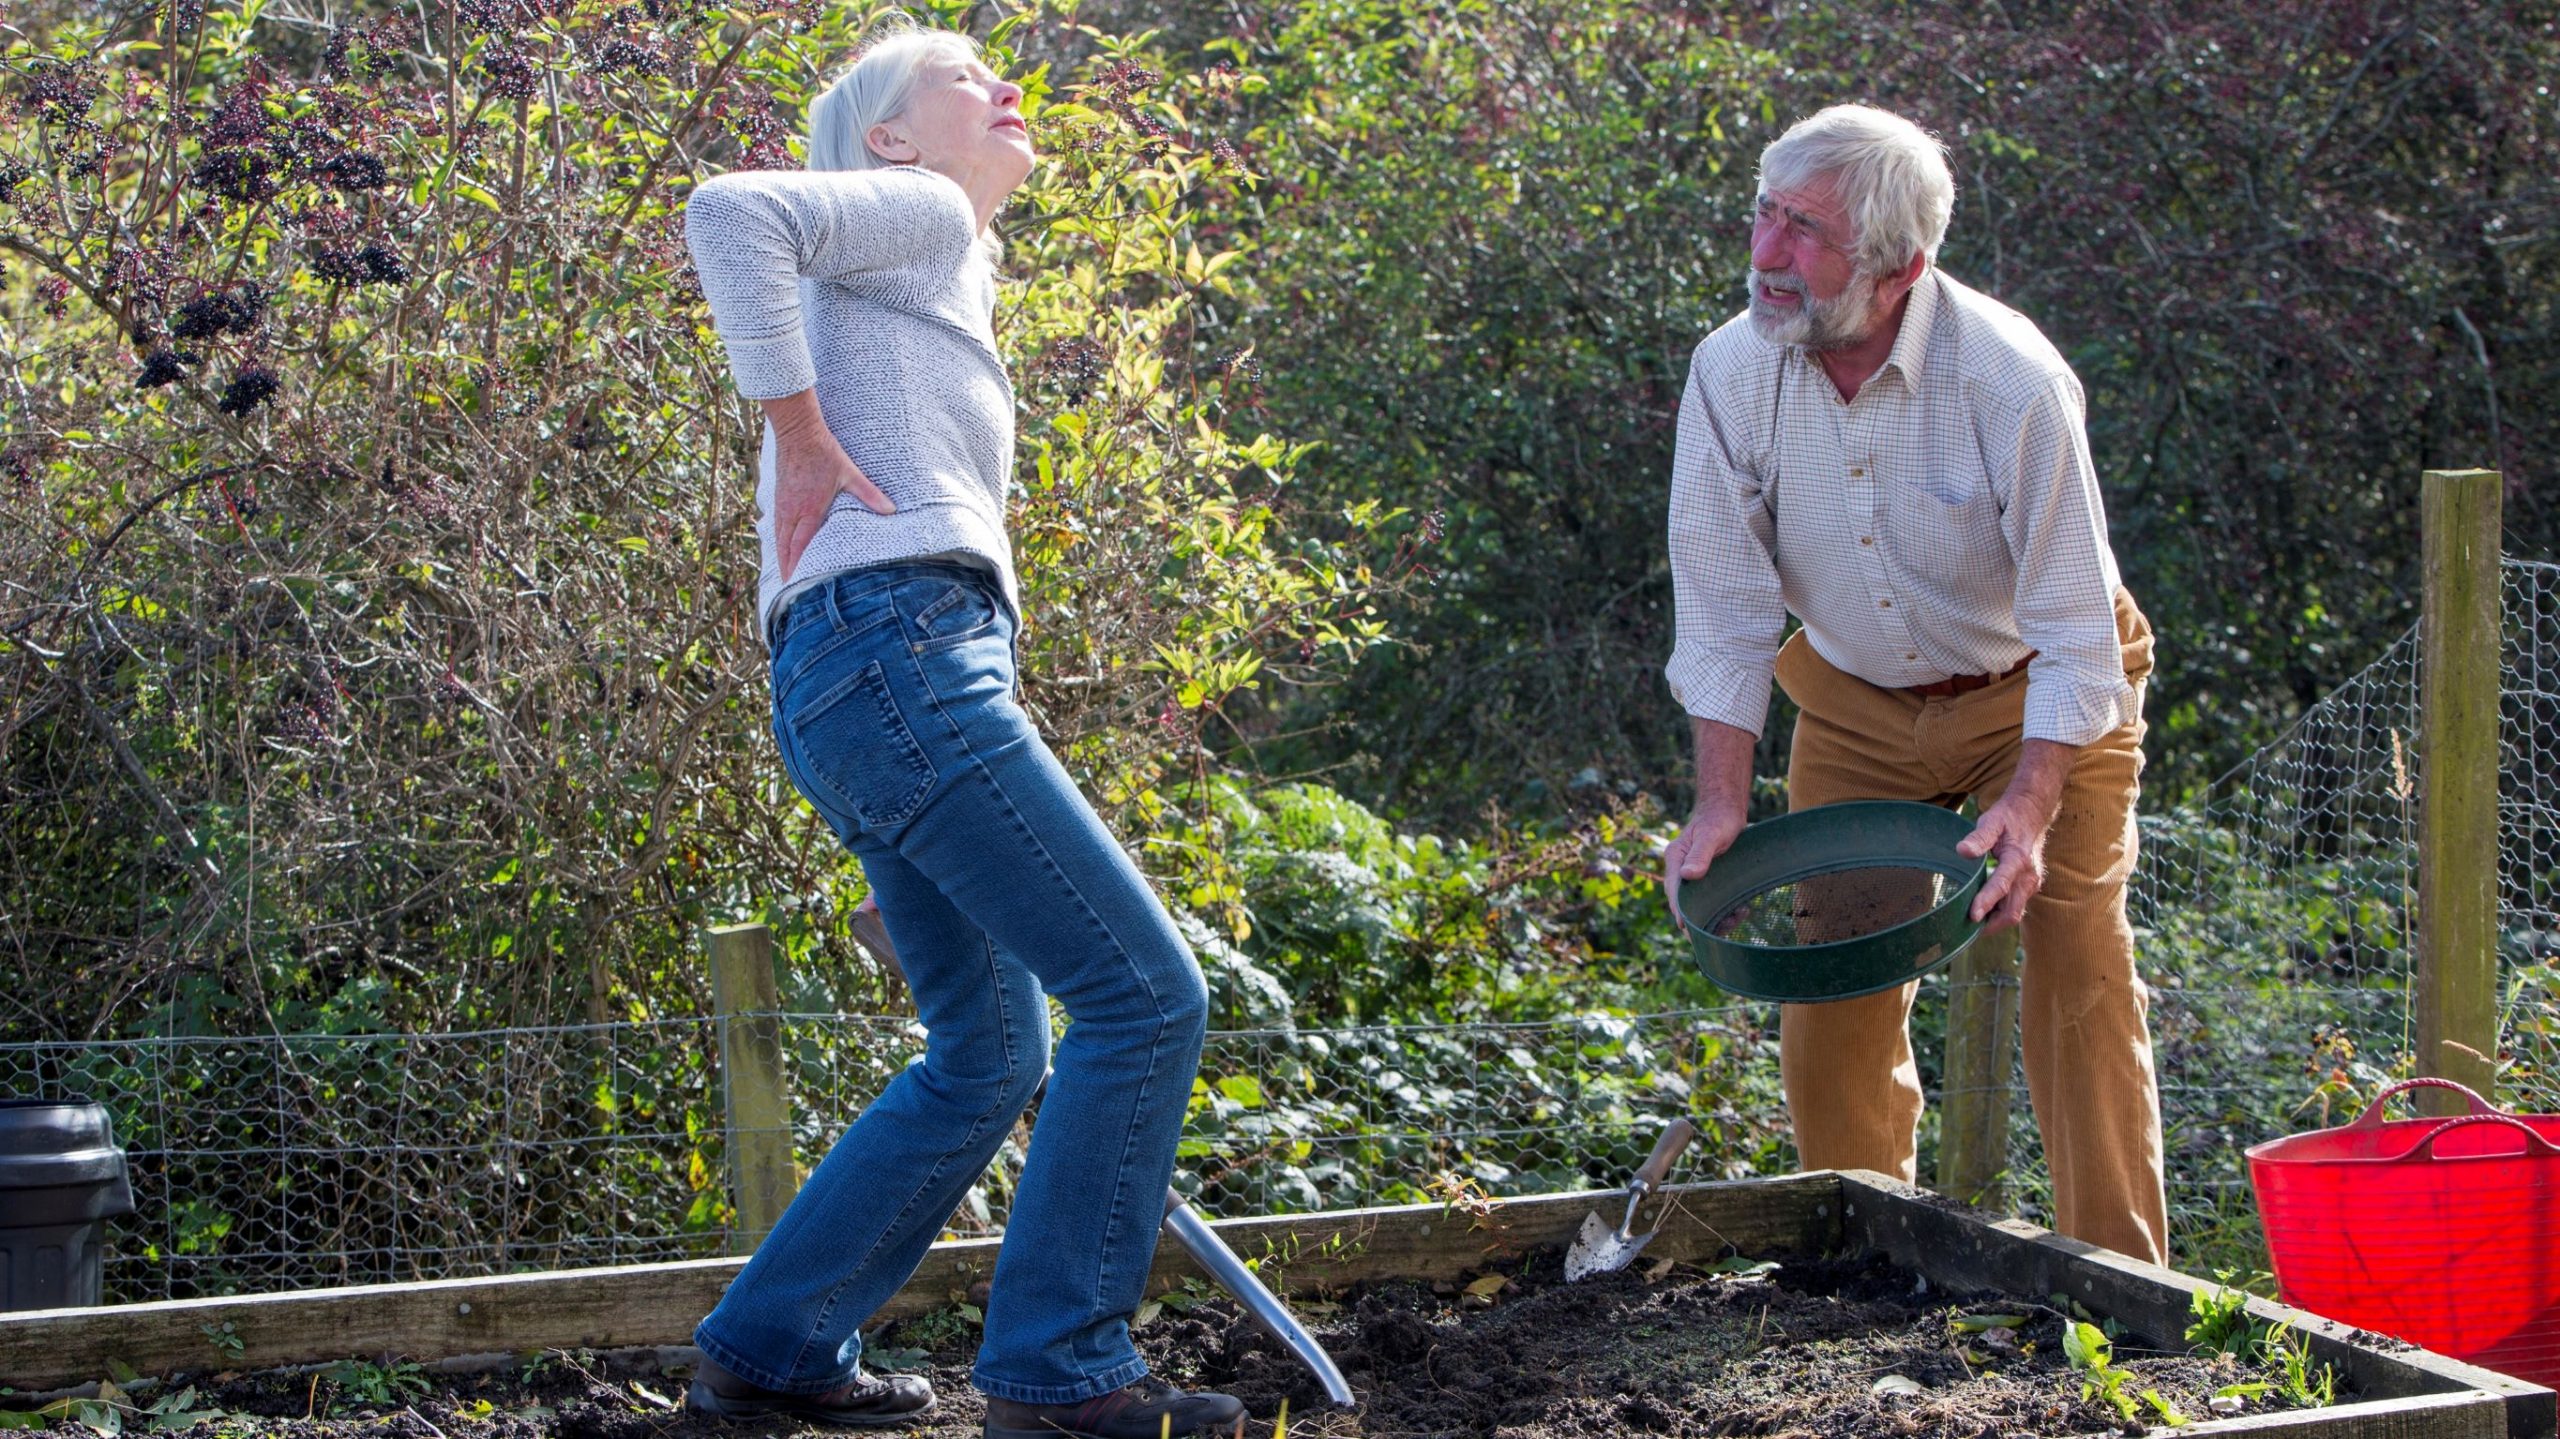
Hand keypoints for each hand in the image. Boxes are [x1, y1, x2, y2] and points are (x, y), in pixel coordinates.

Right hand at [771, 416, 892, 581]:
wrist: (797, 431)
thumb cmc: (824, 452)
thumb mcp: (850, 473)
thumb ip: (869, 493)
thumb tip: (891, 509)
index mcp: (808, 509)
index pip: (800, 546)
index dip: (797, 567)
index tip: (796, 585)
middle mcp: (791, 510)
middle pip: (785, 548)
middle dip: (787, 569)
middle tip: (789, 590)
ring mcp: (782, 504)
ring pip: (778, 538)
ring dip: (781, 557)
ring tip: (785, 575)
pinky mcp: (779, 497)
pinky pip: (776, 526)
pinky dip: (778, 541)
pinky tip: (782, 548)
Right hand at [1661, 797, 1746, 921]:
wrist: (1727, 810)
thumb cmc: (1719, 818)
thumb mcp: (1711, 835)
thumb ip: (1700, 854)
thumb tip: (1688, 875)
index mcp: (1676, 859)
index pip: (1674, 890)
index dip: (1680, 910)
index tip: (1687, 927)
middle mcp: (1681, 871)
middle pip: (1684, 903)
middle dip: (1700, 919)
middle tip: (1723, 927)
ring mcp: (1694, 877)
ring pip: (1699, 906)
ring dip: (1716, 918)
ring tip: (1739, 915)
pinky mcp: (1708, 881)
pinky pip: (1711, 902)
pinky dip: (1724, 911)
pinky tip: (1741, 909)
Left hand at [1956, 794, 2053, 933]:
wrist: (2032, 813)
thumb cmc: (2008, 817)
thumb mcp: (1991, 821)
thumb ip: (1978, 837)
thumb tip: (1962, 851)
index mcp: (2018, 859)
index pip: (2001, 886)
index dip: (1986, 902)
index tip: (1972, 916)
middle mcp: (2028, 876)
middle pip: (2011, 911)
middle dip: (1990, 924)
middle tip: (1963, 931)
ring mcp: (2031, 883)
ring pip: (2014, 913)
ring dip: (1994, 922)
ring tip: (1968, 926)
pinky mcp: (2029, 886)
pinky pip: (2016, 907)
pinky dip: (1999, 914)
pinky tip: (1981, 913)